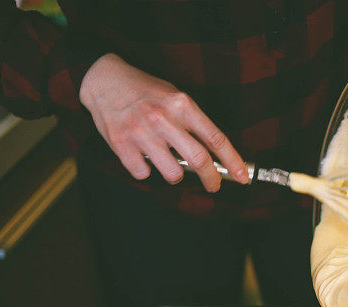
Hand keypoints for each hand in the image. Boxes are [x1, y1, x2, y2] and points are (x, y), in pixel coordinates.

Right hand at [79, 53, 247, 190]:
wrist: (104, 80)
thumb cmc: (145, 90)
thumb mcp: (175, 97)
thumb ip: (192, 124)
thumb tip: (213, 155)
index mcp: (182, 105)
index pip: (216, 139)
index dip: (233, 161)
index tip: (243, 175)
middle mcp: (164, 118)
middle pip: (199, 160)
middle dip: (212, 178)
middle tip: (214, 185)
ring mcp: (142, 133)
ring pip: (173, 174)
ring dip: (175, 174)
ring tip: (166, 160)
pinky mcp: (122, 145)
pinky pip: (144, 174)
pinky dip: (146, 170)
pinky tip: (141, 155)